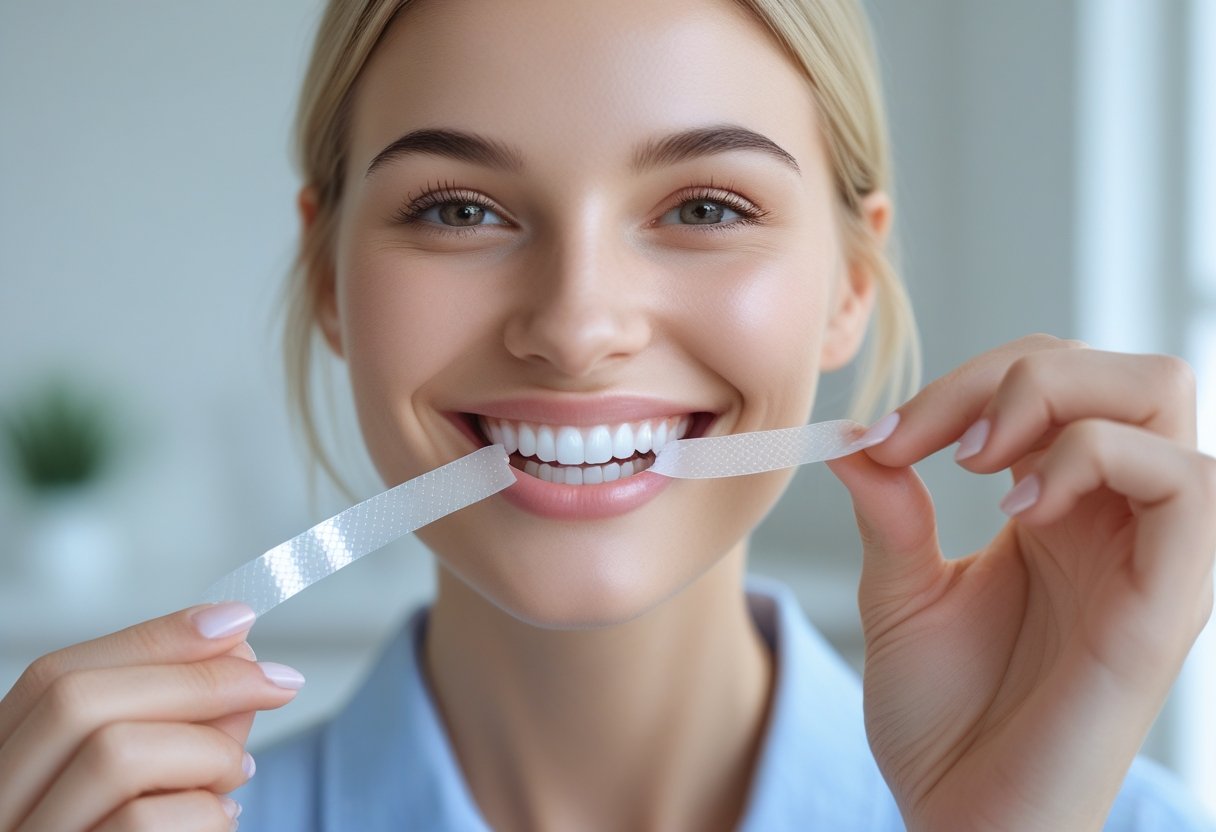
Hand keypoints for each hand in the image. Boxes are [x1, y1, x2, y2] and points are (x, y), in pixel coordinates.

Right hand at [0, 604, 302, 830]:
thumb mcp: (147, 784)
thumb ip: (178, 724)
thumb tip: (238, 655)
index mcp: (1, 770)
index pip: (54, 677)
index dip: (150, 639)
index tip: (236, 621)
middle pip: (81, 702)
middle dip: (197, 678)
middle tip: (277, 684)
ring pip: (116, 754)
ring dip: (206, 751)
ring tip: (237, 775)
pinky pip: (146, 823)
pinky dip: (208, 811)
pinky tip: (221, 821)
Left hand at [827, 334, 1215, 830]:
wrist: (960, 821)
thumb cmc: (942, 722)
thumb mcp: (901, 595)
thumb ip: (890, 510)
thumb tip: (856, 436)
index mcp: (1058, 510)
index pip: (1054, 379)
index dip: (970, 381)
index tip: (884, 436)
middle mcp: (1113, 521)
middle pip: (1119, 370)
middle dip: (1019, 370)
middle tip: (940, 439)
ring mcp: (1147, 557)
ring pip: (1163, 397)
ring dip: (1059, 398)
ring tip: (980, 464)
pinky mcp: (1165, 605)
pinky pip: (1190, 486)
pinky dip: (1099, 459)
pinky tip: (1022, 509)